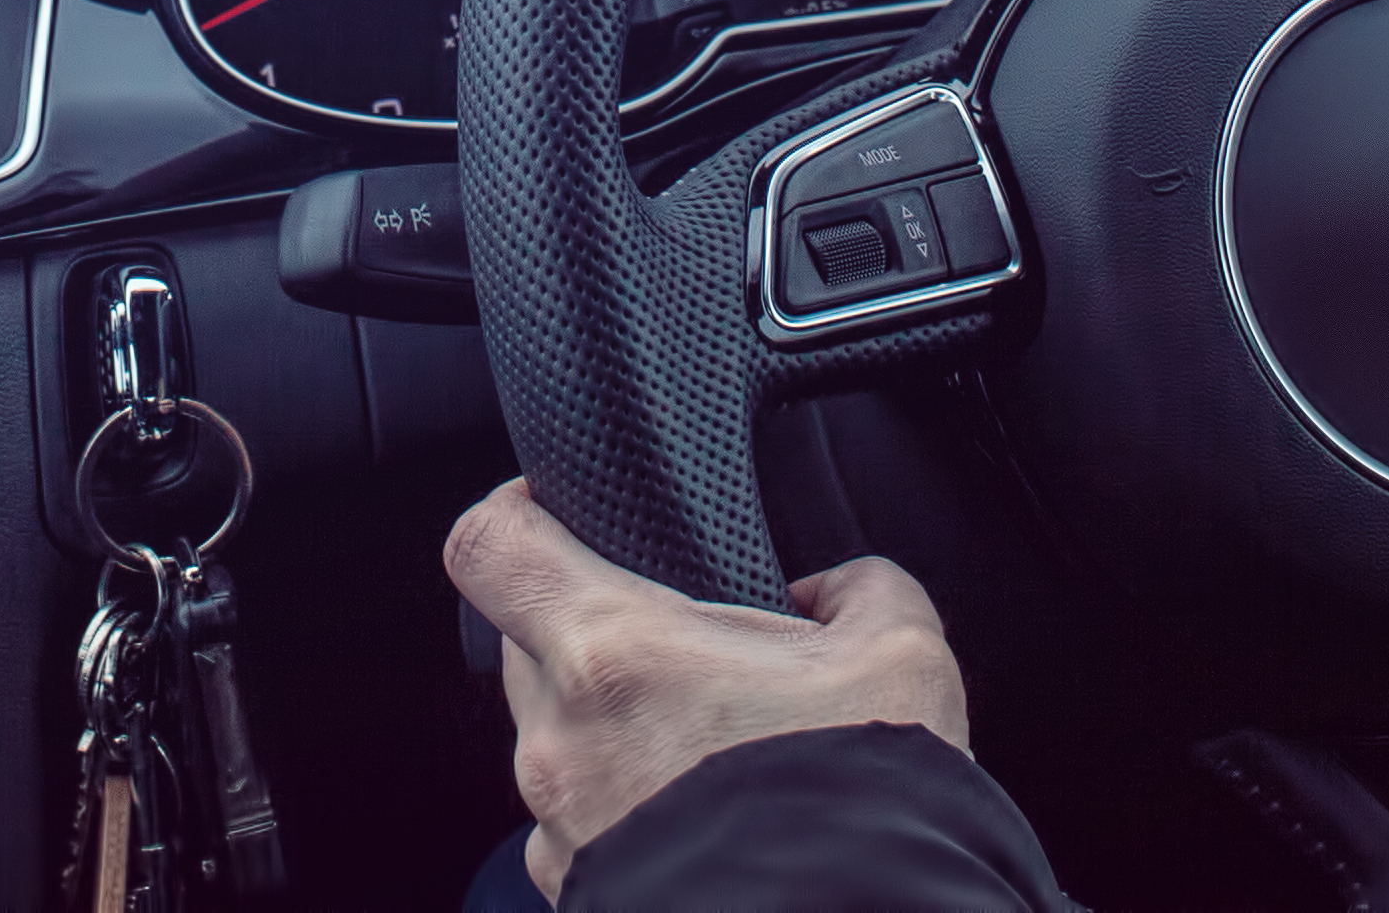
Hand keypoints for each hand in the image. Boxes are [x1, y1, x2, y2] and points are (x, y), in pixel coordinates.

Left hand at [443, 477, 970, 897]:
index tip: (553, 513)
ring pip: (558, 743)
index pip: (488, 547)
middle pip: (525, 645)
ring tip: (714, 754)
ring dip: (618, 732)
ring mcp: (558, 830)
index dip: (513, 514)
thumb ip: (862, 590)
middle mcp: (561, 743)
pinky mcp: (574, 897)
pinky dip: (630, 812)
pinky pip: (581, 827)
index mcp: (613, 654)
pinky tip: (709, 824)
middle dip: (591, 634)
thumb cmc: (859, 813)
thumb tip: (835, 592)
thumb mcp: (900, 658)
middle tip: (681, 651)